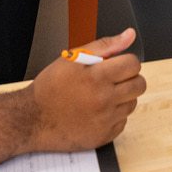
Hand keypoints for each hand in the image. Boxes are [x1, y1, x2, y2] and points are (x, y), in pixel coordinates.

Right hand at [25, 29, 145, 150]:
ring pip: (132, 103)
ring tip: (100, 96)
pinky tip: (96, 112)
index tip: (116, 65)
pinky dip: (113, 116)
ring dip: (122, 97)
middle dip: (129, 78)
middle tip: (111, 80)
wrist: (31, 119)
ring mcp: (105, 120)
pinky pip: (122, 122)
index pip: (133, 64)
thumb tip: (129, 35)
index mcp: (97, 77)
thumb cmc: (50, 87)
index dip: (126, 62)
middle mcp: (104, 100)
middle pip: (139, 85)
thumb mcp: (72, 59)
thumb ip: (105, 46)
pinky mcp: (104, 136)